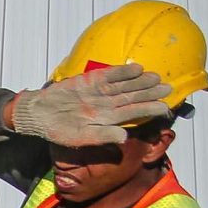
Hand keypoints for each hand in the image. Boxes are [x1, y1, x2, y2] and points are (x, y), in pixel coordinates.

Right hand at [10, 63, 172, 146]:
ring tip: (156, 77)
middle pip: (133, 97)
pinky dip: (122, 71)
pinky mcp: (91, 80)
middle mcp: (107, 104)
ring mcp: (100, 91)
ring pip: (125, 85)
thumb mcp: (80, 138)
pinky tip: (136, 69)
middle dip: (150, 92)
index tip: (165, 108)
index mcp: (108, 119)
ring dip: (141, 81)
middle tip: (168, 87)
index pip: (133, 113)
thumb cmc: (59, 129)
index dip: (149, 110)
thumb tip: (125, 138)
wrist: (38, 114)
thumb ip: (103, 136)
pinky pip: (110, 75)